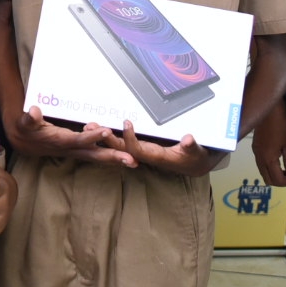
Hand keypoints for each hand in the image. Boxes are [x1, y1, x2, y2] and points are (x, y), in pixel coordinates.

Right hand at [6, 107, 134, 167]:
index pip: (78, 140)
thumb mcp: (24, 122)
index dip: (92, 137)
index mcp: (60, 141)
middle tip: (131, 159)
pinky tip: (122, 158)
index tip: (106, 130)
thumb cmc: (26, 129)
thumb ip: (29, 118)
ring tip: (134, 162)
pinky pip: (95, 154)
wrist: (24, 141)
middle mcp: (70, 149)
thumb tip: (34, 111)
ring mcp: (74, 151)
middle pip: (94, 154)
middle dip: (112, 157)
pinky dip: (108, 156)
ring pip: (97, 156)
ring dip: (115, 159)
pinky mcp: (77, 150)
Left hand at [99, 121, 220, 176]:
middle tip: (93, 128)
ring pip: (118, 146)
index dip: (131, 139)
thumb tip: (188, 140)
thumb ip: (192, 146)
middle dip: (107, 139)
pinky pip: (121, 143)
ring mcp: (140, 152)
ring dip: (103, 137)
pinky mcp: (139, 147)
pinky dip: (109, 136)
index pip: (139, 150)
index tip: (126, 123)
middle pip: (122, 149)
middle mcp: (145, 156)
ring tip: (88, 126)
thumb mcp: (196, 151)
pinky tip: (97, 129)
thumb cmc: (194, 156)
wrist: (192, 163)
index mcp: (156, 157)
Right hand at [253, 101, 285, 186]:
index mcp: (269, 158)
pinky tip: (278, 163)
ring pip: (263, 172)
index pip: (277, 179)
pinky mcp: (255, 148)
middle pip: (268, 179)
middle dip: (280, 182)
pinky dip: (269, 169)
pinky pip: (260, 165)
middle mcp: (259, 158)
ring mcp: (255, 153)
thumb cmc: (281, 124)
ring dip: (274, 175)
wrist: (268, 110)